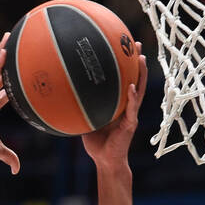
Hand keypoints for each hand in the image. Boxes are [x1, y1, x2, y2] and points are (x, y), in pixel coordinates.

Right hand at [0, 32, 19, 173]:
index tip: (21, 77)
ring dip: (3, 51)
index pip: (6, 92)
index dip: (13, 84)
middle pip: (2, 74)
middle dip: (8, 60)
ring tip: (10, 34)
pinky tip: (6, 47)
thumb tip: (17, 170)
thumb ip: (10, 157)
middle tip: (16, 44)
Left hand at [81, 45, 147, 168]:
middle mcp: (128, 106)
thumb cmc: (97, 143)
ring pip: (139, 90)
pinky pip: (132, 108)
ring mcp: (131, 114)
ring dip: (141, 74)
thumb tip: (63, 94)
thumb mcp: (87, 121)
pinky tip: (130, 87)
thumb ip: (82, 107)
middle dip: (137, 62)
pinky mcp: (130, 124)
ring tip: (140, 58)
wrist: (106, 161)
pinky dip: (132, 97)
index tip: (123, 46)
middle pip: (136, 79)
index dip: (125, 64)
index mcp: (119, 104)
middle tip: (136, 44)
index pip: (124, 80)